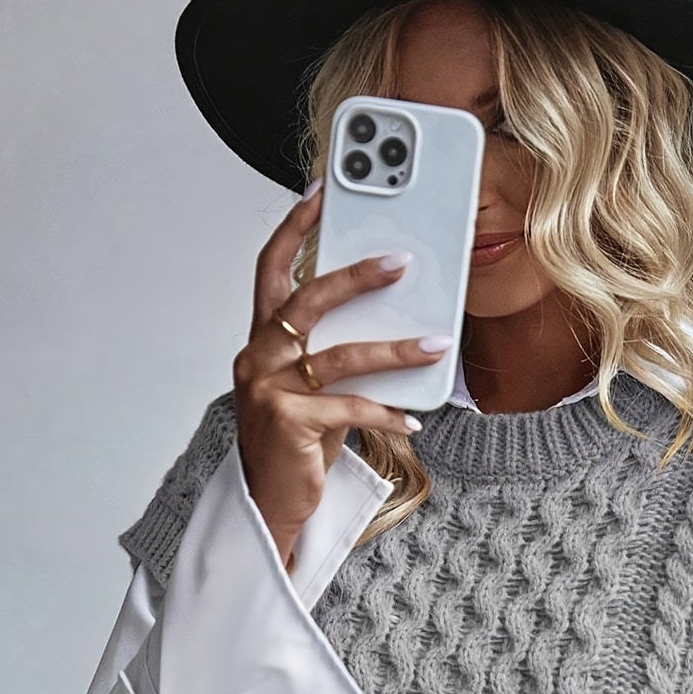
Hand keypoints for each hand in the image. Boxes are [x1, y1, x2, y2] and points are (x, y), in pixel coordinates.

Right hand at [234, 179, 451, 564]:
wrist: (270, 502)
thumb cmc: (295, 444)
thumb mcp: (313, 389)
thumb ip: (335, 353)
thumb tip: (390, 322)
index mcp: (260, 341)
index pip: (270, 268)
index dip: (293, 228)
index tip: (320, 191)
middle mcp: (257, 358)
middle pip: (306, 300)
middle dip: (355, 276)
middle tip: (400, 261)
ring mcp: (268, 391)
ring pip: (338, 355)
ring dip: (393, 349)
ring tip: (435, 343)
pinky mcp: (288, 424)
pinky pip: (349, 408)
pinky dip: (386, 412)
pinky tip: (413, 420)